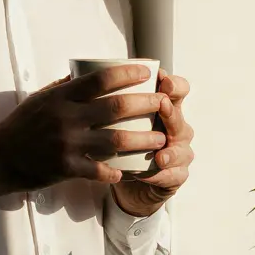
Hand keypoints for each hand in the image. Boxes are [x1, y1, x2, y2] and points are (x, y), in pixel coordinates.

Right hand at [0, 63, 168, 204]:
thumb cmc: (20, 126)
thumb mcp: (39, 99)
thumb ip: (63, 88)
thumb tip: (86, 74)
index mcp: (61, 97)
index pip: (100, 79)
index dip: (126, 74)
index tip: (145, 72)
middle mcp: (66, 118)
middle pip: (116, 107)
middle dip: (145, 104)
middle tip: (163, 104)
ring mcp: (68, 144)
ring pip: (115, 140)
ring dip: (142, 140)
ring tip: (160, 139)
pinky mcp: (66, 168)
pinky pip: (98, 170)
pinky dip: (114, 172)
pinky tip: (125, 172)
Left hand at [110, 72, 192, 217]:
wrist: (128, 178)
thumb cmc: (118, 140)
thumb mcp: (111, 119)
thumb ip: (99, 98)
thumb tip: (71, 76)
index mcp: (164, 108)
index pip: (177, 91)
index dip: (174, 84)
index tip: (161, 78)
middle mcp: (175, 128)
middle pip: (179, 118)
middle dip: (171, 112)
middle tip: (161, 105)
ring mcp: (178, 152)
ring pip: (183, 150)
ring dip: (171, 152)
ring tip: (159, 155)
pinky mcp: (175, 176)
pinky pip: (174, 176)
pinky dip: (162, 176)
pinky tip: (150, 174)